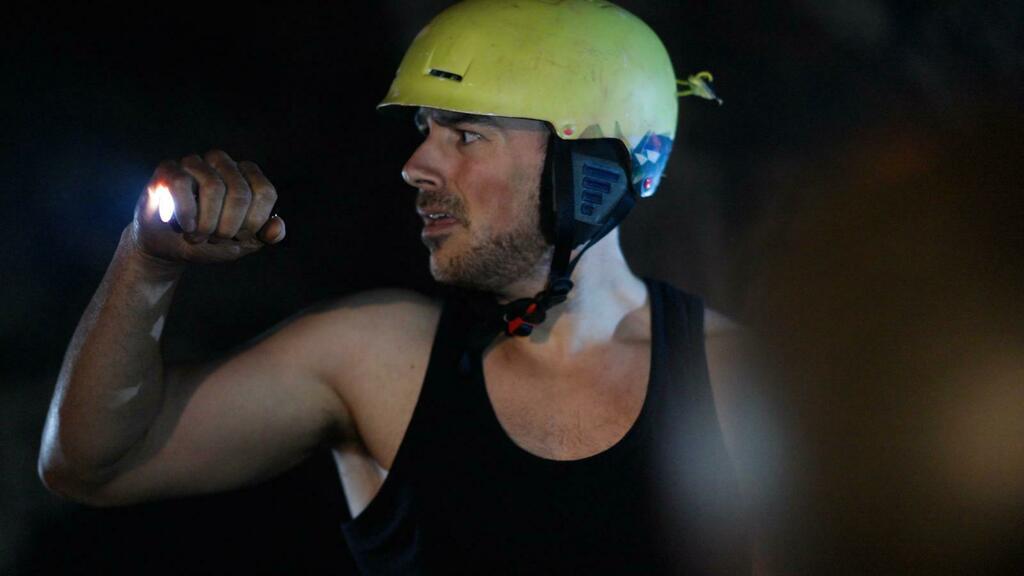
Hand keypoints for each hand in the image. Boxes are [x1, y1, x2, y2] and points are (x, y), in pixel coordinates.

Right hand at [130, 150, 285, 263]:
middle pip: (240, 192)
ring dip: (207, 223)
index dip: (255, 221)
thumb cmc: (210, 241)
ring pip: (213, 187)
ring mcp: (195, 162)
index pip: (264, 192)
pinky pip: (180, 184)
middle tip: (216, 239)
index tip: (241, 236)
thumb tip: (277, 228)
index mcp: (246, 175)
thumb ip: (264, 236)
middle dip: (229, 226)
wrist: (169, 247)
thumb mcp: (242, 243)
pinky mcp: (168, 169)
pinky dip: (185, 213)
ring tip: (198, 236)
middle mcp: (223, 162)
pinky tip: (185, 226)